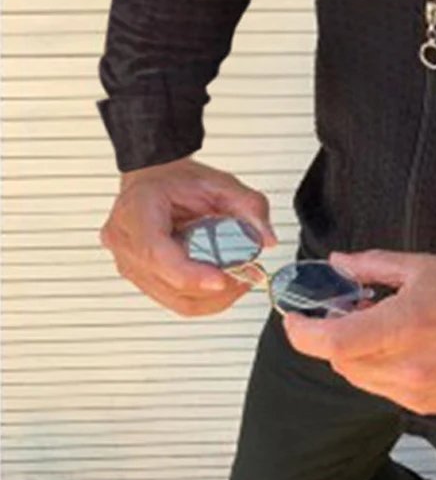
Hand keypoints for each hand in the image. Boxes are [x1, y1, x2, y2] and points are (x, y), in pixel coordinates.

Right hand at [99, 156, 277, 316]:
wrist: (155, 181)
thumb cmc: (176, 181)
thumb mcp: (218, 183)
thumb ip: (249, 205)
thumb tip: (265, 238)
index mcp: (137, 212)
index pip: (156, 253)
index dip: (188, 273)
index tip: (220, 279)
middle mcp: (126, 243)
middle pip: (166, 283)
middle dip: (211, 289)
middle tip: (245, 277)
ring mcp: (129, 264)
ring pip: (171, 298)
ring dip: (210, 298)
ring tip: (238, 280)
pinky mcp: (141, 278)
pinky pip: (172, 298)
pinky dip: (202, 297)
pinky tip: (223, 284)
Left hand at [283, 250, 435, 414]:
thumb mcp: (422, 267)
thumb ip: (372, 266)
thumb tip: (337, 262)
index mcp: (404, 325)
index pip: (332, 343)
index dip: (302, 333)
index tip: (294, 320)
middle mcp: (407, 366)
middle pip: (340, 360)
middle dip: (335, 336)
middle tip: (351, 309)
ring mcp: (416, 391)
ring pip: (359, 377)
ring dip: (357, 353)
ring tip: (384, 326)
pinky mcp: (425, 405)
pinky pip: (383, 389)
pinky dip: (381, 368)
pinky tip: (406, 346)